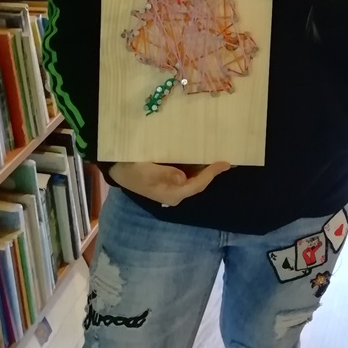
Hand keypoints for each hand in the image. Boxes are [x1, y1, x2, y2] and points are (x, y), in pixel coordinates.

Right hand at [108, 160, 230, 205]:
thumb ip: (165, 174)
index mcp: (172, 194)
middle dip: (213, 171)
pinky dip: (198, 164)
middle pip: (199, 182)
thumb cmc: (132, 170)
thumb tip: (182, 177)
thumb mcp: (146, 172)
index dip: (212, 174)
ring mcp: (173, 186)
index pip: (197, 184)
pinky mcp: (171, 178)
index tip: (225, 163)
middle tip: (230, 159)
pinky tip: (204, 154)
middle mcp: (176, 192)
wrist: (118, 169)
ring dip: (207, 167)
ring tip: (221, 154)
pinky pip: (189, 172)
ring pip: (195, 177)